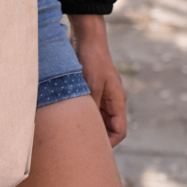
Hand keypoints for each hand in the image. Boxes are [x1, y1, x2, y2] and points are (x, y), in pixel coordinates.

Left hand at [68, 14, 127, 146]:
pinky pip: (89, 109)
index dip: (109, 143)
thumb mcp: (92, 84)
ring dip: (88, 126)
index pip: (119, 131)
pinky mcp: (91, 90)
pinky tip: (68, 119)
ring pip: (97, 119)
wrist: (87, 37)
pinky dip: (81, 115)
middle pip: (108, 128)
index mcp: (117, 101)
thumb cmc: (92, 59)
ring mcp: (101, 96)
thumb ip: (92, 106)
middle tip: (79, 145)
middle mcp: (111, 101)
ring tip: (72, 134)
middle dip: (97, 138)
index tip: (93, 149)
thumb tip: (87, 127)